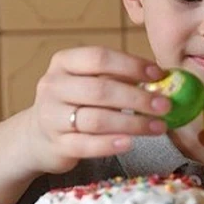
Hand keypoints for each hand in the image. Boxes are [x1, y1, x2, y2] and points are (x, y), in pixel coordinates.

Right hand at [24, 46, 171, 173]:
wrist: (37, 137)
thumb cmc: (76, 104)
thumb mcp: (90, 82)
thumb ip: (119, 78)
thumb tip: (162, 80)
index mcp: (64, 63)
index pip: (99, 58)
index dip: (131, 65)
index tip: (159, 75)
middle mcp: (53, 87)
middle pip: (100, 90)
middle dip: (137, 98)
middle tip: (165, 105)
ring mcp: (51, 117)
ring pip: (96, 119)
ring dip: (133, 123)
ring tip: (158, 127)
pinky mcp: (56, 144)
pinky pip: (86, 145)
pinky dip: (110, 144)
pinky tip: (131, 143)